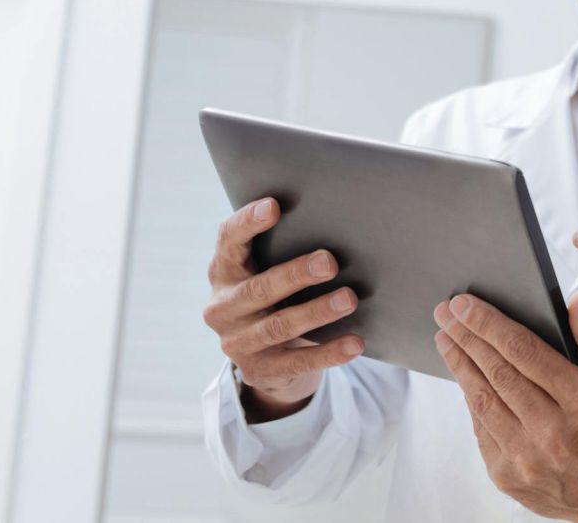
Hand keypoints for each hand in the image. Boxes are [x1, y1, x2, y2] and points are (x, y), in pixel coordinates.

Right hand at [203, 197, 362, 421]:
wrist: (266, 358)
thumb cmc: (276, 297)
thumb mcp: (268, 272)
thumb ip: (283, 249)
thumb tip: (337, 219)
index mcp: (223, 272)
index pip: (229, 242)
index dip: (248, 223)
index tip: (274, 205)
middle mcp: (222, 308)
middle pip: (259, 288)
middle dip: (295, 274)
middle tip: (329, 262)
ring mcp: (237, 343)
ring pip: (279, 326)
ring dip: (316, 312)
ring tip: (349, 299)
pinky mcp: (259, 371)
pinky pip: (298, 362)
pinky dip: (329, 352)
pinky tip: (355, 343)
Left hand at [433, 290, 577, 521]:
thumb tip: (577, 299)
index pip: (525, 352)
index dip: (490, 324)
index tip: (465, 304)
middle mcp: (552, 431)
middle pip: (497, 373)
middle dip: (466, 337)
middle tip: (445, 313)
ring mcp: (525, 457)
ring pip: (482, 400)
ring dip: (460, 365)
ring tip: (446, 339)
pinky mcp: (507, 475)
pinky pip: (481, 428)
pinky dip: (471, 399)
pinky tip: (465, 377)